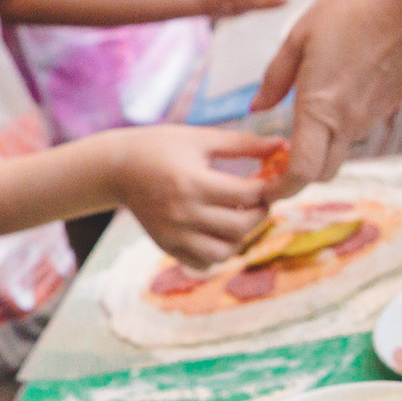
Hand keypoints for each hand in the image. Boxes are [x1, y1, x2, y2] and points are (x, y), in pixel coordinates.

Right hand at [102, 126, 278, 266]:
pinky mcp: (167, 246)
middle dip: (259, 213)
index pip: (247, 194)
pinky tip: (217, 230)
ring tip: (237, 216)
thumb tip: (284, 146)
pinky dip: (218, 251)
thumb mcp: (201, 138)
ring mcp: (173, 234)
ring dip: (239, 236)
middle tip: (258, 200)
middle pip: (240, 226)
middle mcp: (182, 213)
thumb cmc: (161, 147)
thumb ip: (244, 144)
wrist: (117, 169)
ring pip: (224, 251)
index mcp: (192, 182)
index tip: (268, 179)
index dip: (266, 187)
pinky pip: (203, 262)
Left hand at [253, 0, 401, 192]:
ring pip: (342, 148)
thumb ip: (275, 79)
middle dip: (300, 175)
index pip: (302, 172)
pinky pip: (361, 125)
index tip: (267, 190)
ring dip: (322, 146)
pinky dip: (343, 123)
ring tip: (305, 118)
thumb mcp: (299, 37)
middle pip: (323, 172)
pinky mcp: (391, 103)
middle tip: (280, 159)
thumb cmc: (352, 8)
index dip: (282, 189)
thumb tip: (257, 108)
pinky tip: (337, 91)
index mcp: (320, 109)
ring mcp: (374, 115)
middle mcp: (350, 121)